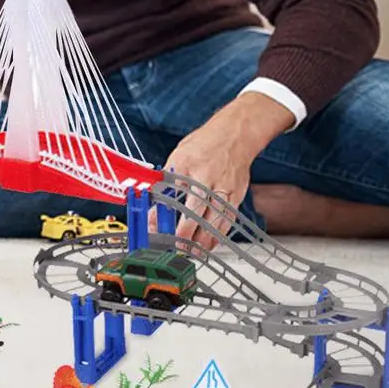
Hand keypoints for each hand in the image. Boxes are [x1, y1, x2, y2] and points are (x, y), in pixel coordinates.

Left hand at [161, 93, 293, 249]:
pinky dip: (219, 233)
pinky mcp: (237, 195)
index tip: (155, 227)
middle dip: (187, 232)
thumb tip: (151, 201)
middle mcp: (209, 179)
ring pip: (216, 219)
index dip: (163, 213)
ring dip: (204, 238)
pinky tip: (210, 243)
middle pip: (198, 211)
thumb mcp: (178, 157)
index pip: (173, 195)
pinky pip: (228, 219)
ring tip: (193, 252)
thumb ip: (166, 179)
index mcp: (190, 168)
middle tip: (177, 246)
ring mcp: (225, 188)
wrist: (235, 135)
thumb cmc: (204, 145)